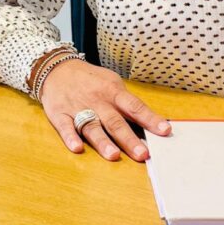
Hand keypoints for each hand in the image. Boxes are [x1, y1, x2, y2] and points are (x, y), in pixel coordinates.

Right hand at [39, 58, 171, 162]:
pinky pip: (65, 127)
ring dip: (103, 142)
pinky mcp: (60, 114)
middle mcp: (98, 101)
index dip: (150, 119)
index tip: (165, 131)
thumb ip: (127, 103)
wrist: (58, 69)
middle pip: (115, 122)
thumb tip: (149, 122)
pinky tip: (77, 148)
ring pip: (92, 126)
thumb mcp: (112, 83)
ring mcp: (78, 108)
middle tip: (142, 154)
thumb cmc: (91, 80)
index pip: (135, 107)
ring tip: (114, 155)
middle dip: (129, 139)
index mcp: (113, 92)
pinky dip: (70, 137)